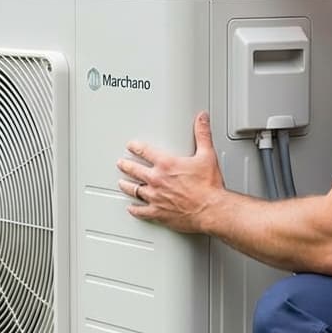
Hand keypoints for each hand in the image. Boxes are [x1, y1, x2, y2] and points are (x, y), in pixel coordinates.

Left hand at [116, 112, 226, 233]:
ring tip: (122, 183)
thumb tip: (201, 119)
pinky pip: (141, 212)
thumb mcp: (207, 155)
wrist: (210, 209)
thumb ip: (202, 135)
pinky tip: (132, 208)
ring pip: (134, 190)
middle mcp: (157, 180)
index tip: (131, 146)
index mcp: (166, 165)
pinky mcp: (158, 213)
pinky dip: (135, 210)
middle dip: (126, 166)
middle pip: (135, 171)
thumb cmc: (208, 186)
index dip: (136, 147)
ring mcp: (155, 197)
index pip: (145, 152)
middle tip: (121, 163)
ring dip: (127, 186)